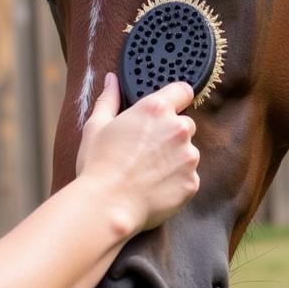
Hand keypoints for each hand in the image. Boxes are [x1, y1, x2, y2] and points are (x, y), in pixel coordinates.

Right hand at [75, 74, 199, 235]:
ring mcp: (188, 157)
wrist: (107, 206)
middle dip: (170, 134)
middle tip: (146, 150)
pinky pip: (188, 177)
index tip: (168, 109)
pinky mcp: (192, 182)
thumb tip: (111, 80)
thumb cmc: (98, 165)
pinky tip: (153, 188)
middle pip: (185, 124)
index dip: (176, 99)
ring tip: (147, 173)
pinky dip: (175, 181)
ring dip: (174, 159)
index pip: (183, 91)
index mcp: (156, 110)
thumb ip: (109, 99)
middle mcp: (178, 129)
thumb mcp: (96, 126)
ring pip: (187, 153)